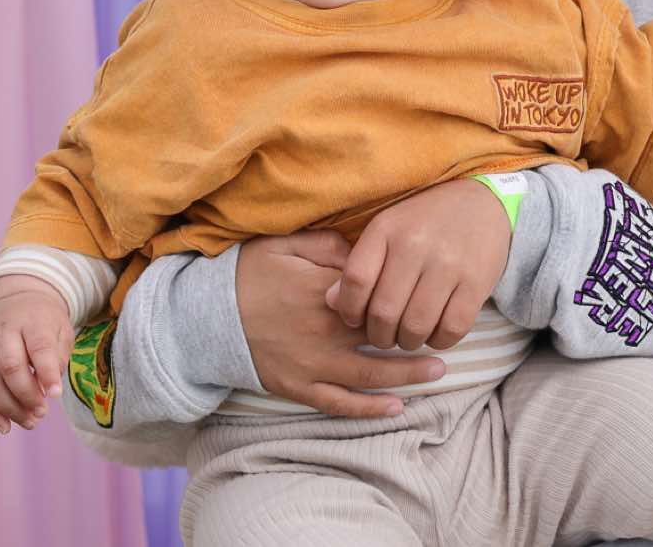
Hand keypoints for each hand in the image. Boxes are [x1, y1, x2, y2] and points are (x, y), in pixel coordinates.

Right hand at [0, 276, 71, 432]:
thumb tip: (49, 390)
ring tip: (30, 422)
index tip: (56, 396)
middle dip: (26, 395)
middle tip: (42, 413)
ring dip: (9, 409)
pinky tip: (5, 426)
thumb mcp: (61, 331)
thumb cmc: (43, 322)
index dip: (47, 373)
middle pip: (9, 366)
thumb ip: (58, 357)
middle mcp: (2, 331)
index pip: (39, 347)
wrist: (14, 302)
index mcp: (30, 319)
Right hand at [237, 231, 447, 417]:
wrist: (203, 316)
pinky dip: (368, 408)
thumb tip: (364, 253)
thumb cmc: (246, 273)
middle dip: (416, 336)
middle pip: (382, 338)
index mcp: (323, 293)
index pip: (375, 298)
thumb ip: (328, 246)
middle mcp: (322, 332)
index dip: (403, 297)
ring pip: (369, 375)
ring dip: (407, 376)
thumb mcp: (285, 243)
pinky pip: (338, 403)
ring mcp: (311, 364)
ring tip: (438, 372)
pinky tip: (396, 407)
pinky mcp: (297, 387)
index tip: (428, 292)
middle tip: (449, 333)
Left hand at [326, 178, 511, 350]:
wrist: (482, 203)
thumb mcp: (387, 230)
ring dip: (407, 342)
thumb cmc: (425, 221)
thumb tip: (331, 302)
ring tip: (407, 336)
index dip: (348, 310)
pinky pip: (451, 329)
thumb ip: (359, 264)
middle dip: (378, 336)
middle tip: (383, 336)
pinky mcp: (477, 282)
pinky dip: (439, 341)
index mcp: (387, 229)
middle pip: (383, 311)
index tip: (354, 319)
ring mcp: (448, 264)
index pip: (355, 280)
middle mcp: (416, 245)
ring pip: (415, 326)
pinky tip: (435, 333)